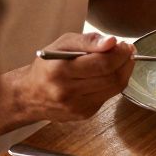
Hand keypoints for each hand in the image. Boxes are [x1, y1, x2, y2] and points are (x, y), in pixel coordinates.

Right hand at [8, 33, 133, 123]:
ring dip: (123, 72)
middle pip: (111, 78)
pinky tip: (109, 74)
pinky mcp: (84, 114)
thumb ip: (87, 41)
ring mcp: (77, 106)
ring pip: (114, 88)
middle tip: (126, 51)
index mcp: (60, 70)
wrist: (29, 95)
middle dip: (125, 62)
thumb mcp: (61, 44)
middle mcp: (67, 91)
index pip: (102, 64)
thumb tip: (111, 41)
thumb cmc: (46, 66)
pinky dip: (113, 84)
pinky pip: (108, 97)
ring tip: (121, 60)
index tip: (124, 45)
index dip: (119, 54)